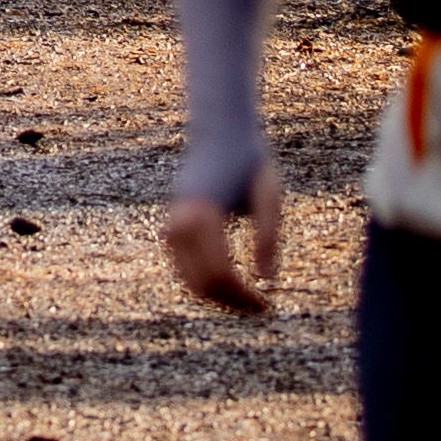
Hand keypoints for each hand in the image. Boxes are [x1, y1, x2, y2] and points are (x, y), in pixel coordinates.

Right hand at [162, 162, 288, 312]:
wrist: (220, 133)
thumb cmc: (250, 162)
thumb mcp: (269, 196)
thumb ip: (268, 236)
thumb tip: (268, 280)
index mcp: (204, 214)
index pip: (220, 274)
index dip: (243, 296)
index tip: (266, 305)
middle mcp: (181, 221)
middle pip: (202, 284)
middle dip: (231, 302)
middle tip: (259, 308)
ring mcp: (172, 224)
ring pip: (189, 280)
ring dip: (217, 297)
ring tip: (246, 300)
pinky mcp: (172, 226)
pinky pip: (184, 268)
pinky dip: (205, 283)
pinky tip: (230, 283)